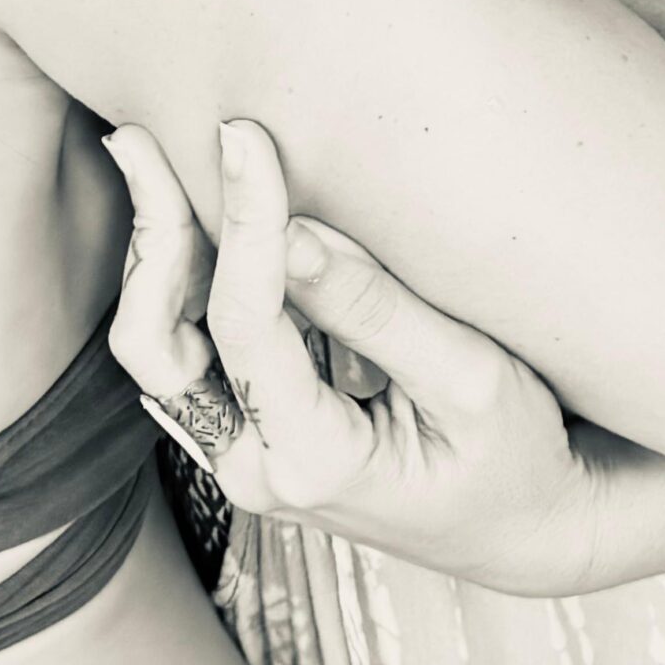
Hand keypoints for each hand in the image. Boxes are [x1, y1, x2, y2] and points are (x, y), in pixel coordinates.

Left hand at [105, 119, 599, 594]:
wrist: (525, 527)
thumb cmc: (517, 456)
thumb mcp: (472, 380)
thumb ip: (377, 310)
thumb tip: (294, 231)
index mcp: (310, 464)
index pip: (246, 326)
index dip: (245, 222)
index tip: (245, 137)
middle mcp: (253, 465)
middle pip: (155, 344)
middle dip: (151, 236)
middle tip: (139, 140)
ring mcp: (243, 448)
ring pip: (157, 342)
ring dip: (154, 248)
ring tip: (143, 152)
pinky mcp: (250, 421)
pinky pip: (189, 344)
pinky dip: (180, 270)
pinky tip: (183, 203)